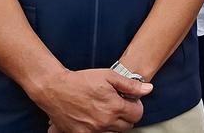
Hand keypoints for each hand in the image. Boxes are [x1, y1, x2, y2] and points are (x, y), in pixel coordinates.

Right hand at [33, 68, 150, 132]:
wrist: (55, 89)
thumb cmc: (81, 80)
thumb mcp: (109, 76)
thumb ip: (130, 85)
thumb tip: (148, 89)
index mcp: (114, 107)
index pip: (137, 114)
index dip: (136, 106)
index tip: (130, 101)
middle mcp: (105, 122)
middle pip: (127, 126)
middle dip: (127, 116)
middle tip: (118, 106)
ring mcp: (93, 130)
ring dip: (114, 124)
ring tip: (106, 111)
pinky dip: (100, 129)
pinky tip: (96, 118)